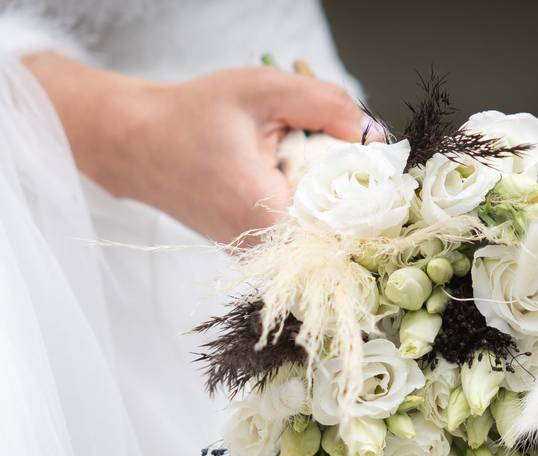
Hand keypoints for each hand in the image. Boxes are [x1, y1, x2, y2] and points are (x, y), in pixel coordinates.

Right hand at [23, 52, 375, 242]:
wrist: (133, 142)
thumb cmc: (190, 115)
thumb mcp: (262, 91)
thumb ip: (325, 105)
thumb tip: (371, 130)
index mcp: (270, 215)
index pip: (351, 216)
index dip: (371, 186)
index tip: (374, 157)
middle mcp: (266, 247)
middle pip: (339, 222)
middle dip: (348, 181)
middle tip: (338, 142)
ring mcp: (258, 253)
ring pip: (318, 225)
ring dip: (325, 188)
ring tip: (302, 151)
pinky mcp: (252, 248)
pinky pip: (297, 226)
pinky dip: (303, 196)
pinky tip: (288, 166)